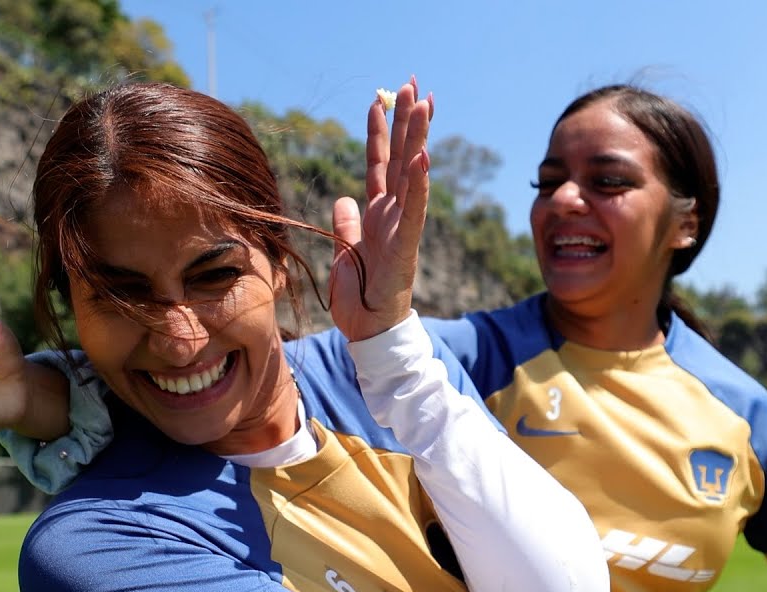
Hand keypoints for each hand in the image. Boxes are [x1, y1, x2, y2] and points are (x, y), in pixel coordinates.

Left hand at [329, 77, 431, 341]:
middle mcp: (393, 215)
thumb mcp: (344, 252)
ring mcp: (402, 227)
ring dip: (417, 139)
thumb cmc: (360, 297)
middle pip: (400, 159)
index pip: (379, 164)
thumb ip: (347, 224)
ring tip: (423, 104)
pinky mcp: (406, 246)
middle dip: (406, 121)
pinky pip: (413, 209)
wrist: (369, 331)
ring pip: (410, 175)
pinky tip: (422, 156)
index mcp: (377, 214)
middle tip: (412, 85)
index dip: (379, 133)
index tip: (380, 100)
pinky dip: (418, 184)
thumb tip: (342, 200)